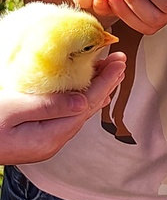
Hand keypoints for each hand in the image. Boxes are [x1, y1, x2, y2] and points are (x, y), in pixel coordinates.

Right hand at [0, 51, 125, 163]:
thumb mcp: (14, 109)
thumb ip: (48, 106)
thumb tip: (84, 103)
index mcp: (50, 137)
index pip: (87, 105)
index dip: (106, 81)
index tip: (119, 61)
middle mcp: (52, 141)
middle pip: (87, 108)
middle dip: (106, 82)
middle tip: (119, 59)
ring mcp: (45, 139)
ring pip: (78, 110)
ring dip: (94, 87)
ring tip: (107, 68)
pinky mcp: (37, 133)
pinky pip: (66, 112)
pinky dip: (78, 94)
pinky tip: (82, 85)